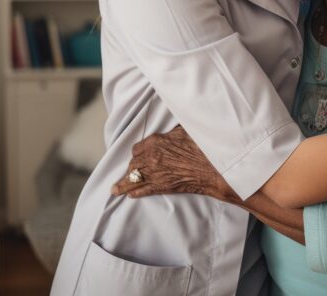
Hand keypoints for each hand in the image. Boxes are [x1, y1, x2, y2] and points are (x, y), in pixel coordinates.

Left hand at [111, 126, 237, 203]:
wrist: (211, 167)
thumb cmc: (200, 147)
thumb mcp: (185, 131)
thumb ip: (172, 133)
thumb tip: (171, 131)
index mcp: (155, 142)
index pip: (137, 148)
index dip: (138, 153)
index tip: (138, 156)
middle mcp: (150, 158)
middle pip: (133, 164)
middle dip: (132, 168)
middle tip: (130, 172)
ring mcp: (154, 173)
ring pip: (133, 179)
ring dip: (123, 184)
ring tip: (115, 189)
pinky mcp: (160, 187)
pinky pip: (143, 190)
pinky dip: (135, 193)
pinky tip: (130, 195)